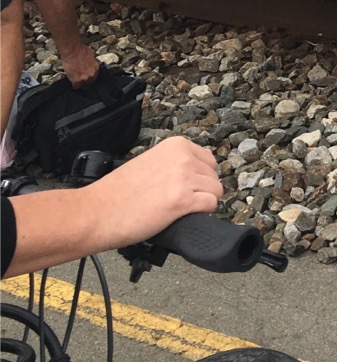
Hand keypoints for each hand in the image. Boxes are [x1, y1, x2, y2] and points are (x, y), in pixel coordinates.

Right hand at [60, 41, 99, 86]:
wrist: (72, 50)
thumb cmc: (81, 50)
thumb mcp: (91, 56)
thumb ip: (91, 64)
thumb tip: (90, 66)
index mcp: (96, 69)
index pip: (94, 76)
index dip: (90, 76)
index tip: (87, 76)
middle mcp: (91, 75)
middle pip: (89, 82)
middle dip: (85, 80)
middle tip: (80, 77)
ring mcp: (84, 78)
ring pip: (82, 84)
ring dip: (79, 82)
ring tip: (75, 79)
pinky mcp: (76, 80)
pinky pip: (75, 86)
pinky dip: (74, 85)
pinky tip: (72, 83)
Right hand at [84, 137, 221, 246]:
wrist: (96, 211)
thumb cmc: (117, 193)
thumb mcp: (151, 163)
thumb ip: (174, 163)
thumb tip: (194, 175)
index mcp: (176, 145)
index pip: (208, 160)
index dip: (199, 177)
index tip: (186, 187)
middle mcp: (183, 157)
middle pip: (214, 176)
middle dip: (201, 191)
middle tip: (179, 201)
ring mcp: (184, 177)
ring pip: (215, 191)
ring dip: (201, 203)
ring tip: (178, 210)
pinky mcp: (183, 200)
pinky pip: (210, 204)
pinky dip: (201, 214)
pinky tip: (182, 216)